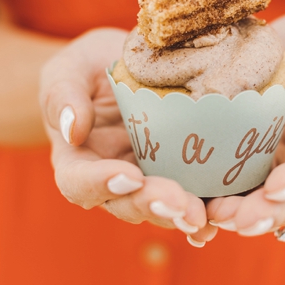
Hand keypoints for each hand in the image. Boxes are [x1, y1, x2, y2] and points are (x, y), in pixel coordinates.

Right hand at [40, 28, 215, 245]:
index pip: (79, 181)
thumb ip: (63, 94)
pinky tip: (222, 217)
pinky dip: (205, 210)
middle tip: (177, 203)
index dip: (100, 184)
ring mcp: (145, 180)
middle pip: (124, 203)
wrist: (122, 67)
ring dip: (180, 214)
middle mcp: (111, 180)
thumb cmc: (87, 68)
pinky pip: (188, 198)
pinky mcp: (176, 175)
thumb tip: (72, 128)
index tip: (129, 175)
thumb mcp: (68, 69)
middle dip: (151, 205)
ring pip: (158, 208)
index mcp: (77, 159)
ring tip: (202, 216)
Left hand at [207, 10, 284, 236]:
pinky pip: (232, 187)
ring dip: (237, 215)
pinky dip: (214, 200)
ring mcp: (275, 168)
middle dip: (267, 213)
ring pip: (260, 202)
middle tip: (238, 219)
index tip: (277, 187)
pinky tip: (191, 207)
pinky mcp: (245, 163)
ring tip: (211, 217)